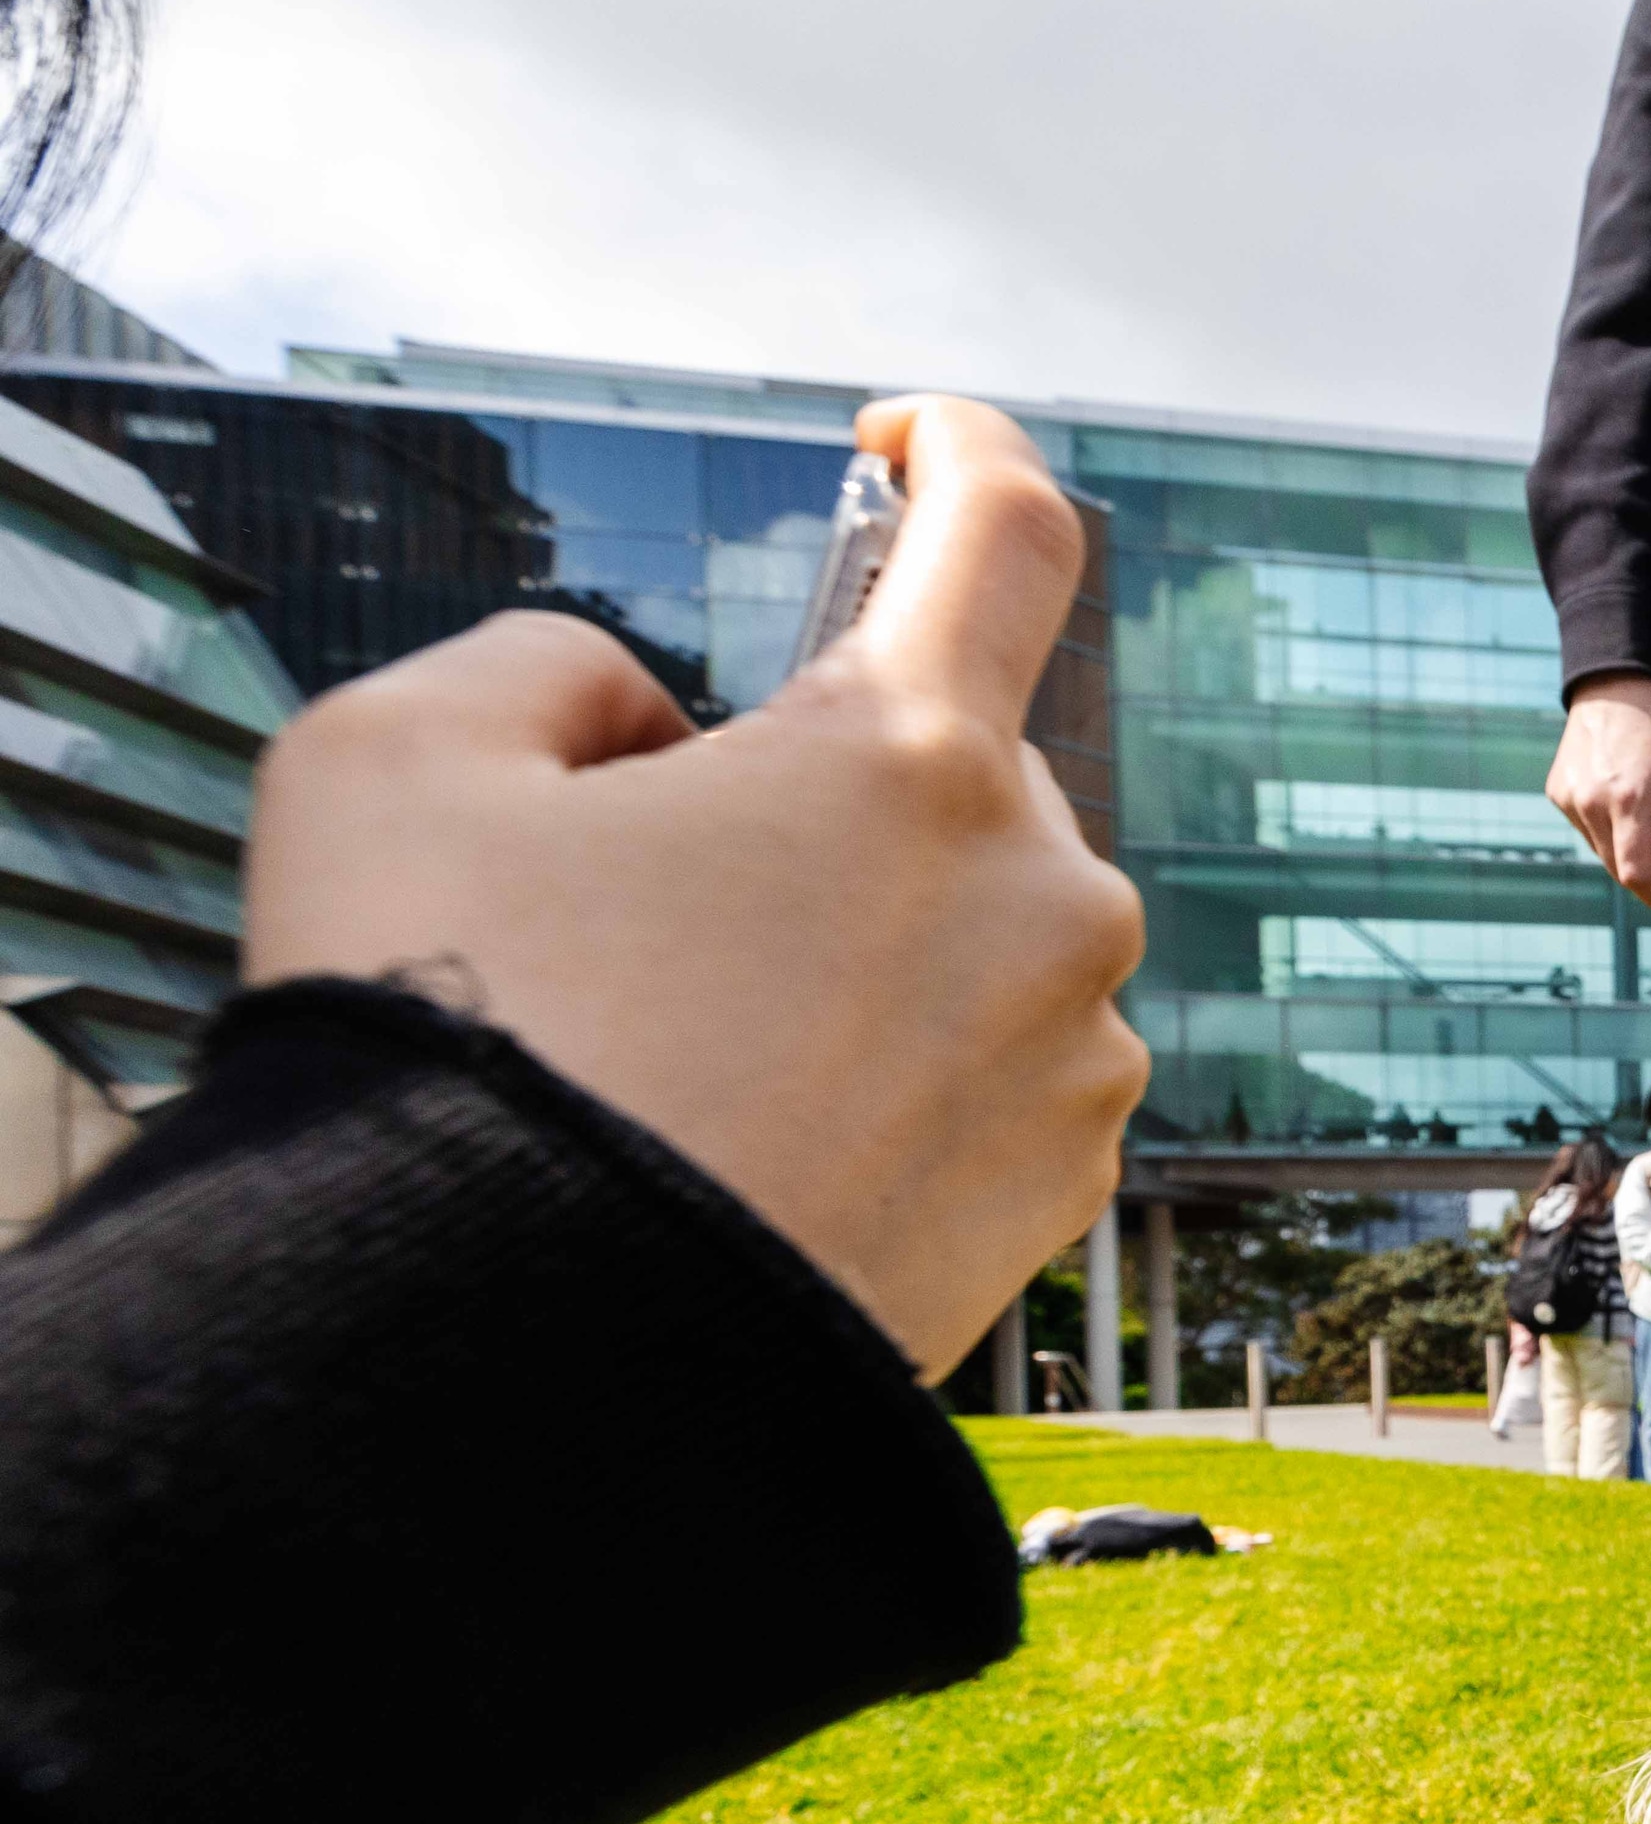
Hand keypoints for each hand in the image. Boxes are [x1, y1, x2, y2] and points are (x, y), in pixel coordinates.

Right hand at [239, 396, 1144, 1379]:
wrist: (512, 1379)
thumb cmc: (450, 1052)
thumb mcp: (400, 759)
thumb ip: (549, 668)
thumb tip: (654, 724)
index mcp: (912, 757)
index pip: (1006, 530)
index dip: (958, 452)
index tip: (910, 444)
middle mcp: (1045, 897)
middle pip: (958, 770)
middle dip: (829, 795)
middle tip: (661, 897)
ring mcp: (1077, 1061)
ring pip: (977, 932)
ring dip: (862, 945)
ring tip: (691, 1053)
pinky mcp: (1067, 1198)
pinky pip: (990, 1075)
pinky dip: (892, 1076)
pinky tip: (756, 1147)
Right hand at [1550, 672, 1650, 916]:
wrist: (1613, 687)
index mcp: (1628, 801)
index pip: (1636, 874)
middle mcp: (1590, 803)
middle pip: (1617, 869)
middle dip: (1646, 875)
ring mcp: (1569, 799)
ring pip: (1601, 852)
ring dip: (1626, 850)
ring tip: (1646, 812)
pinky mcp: (1557, 793)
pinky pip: (1585, 830)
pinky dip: (1606, 829)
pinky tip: (1619, 798)